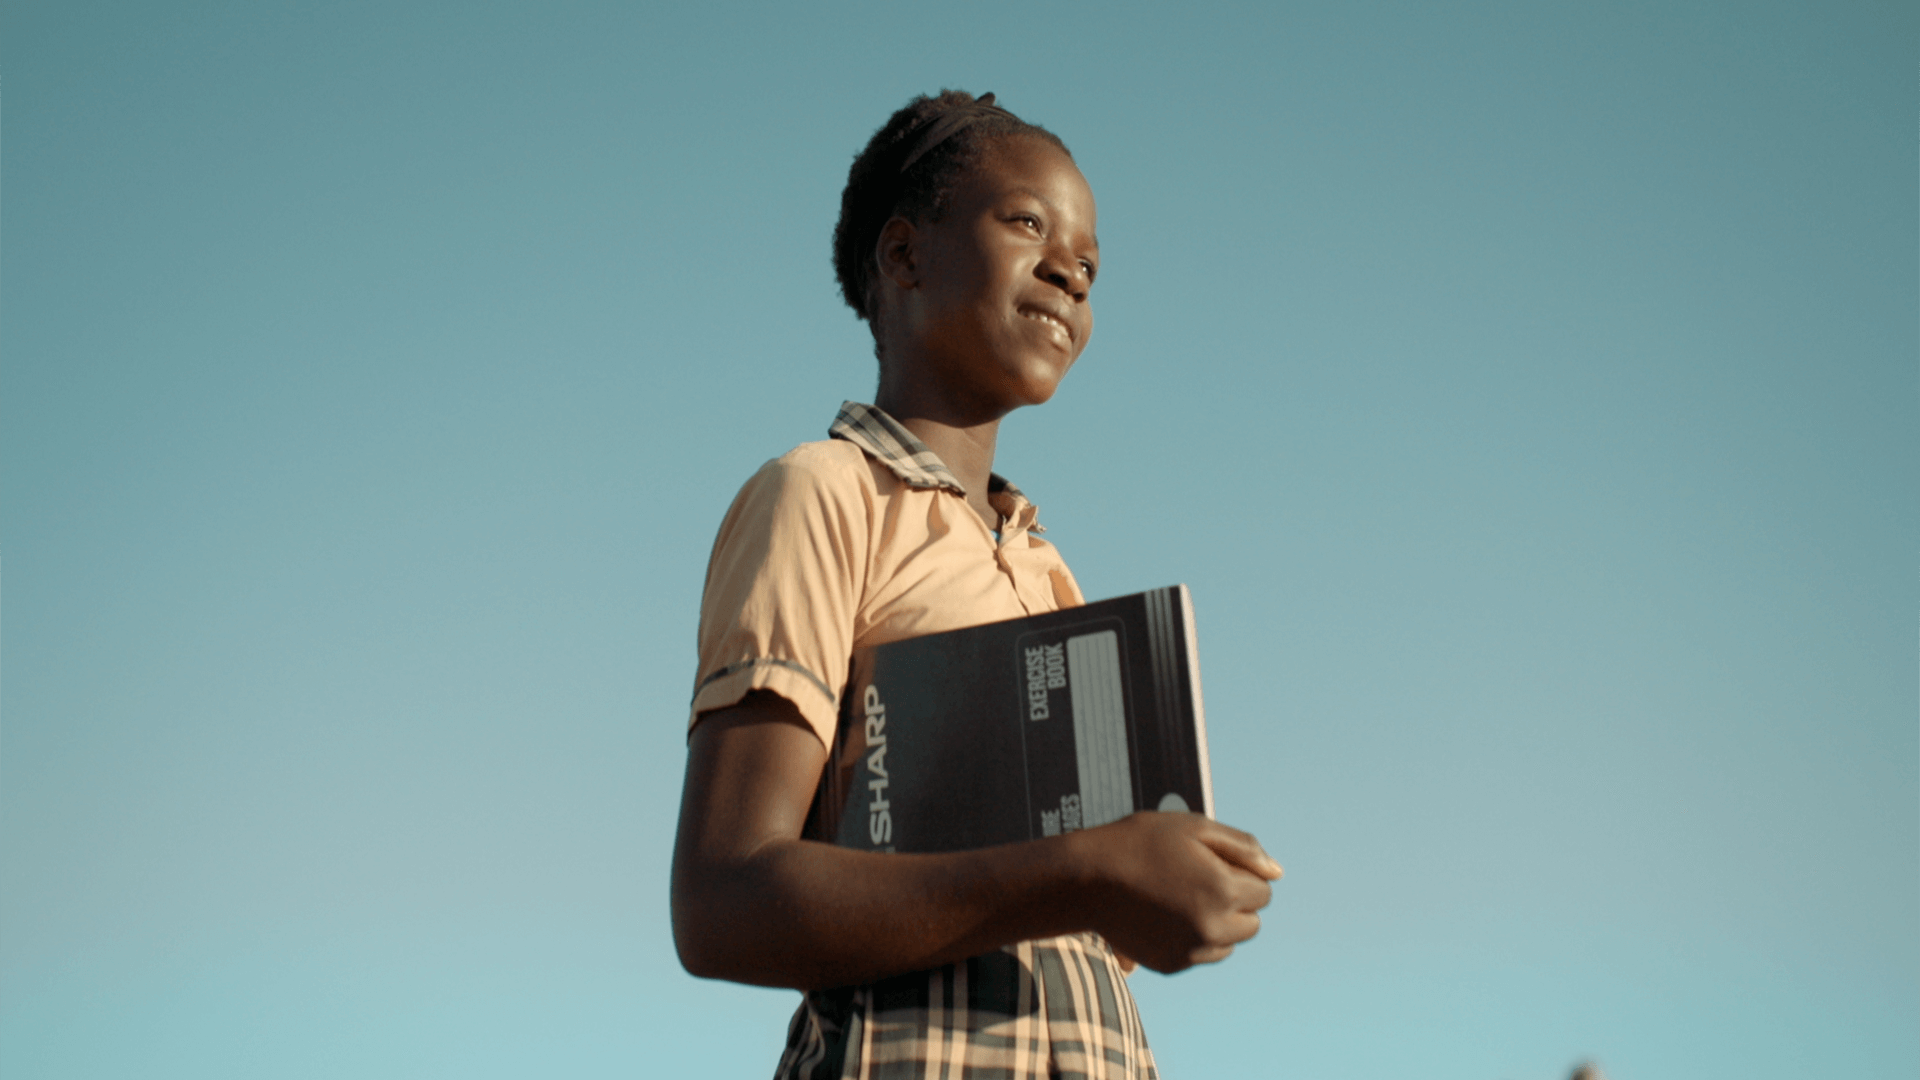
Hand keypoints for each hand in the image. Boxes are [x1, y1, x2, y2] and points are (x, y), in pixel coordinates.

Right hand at [1080, 811, 1280, 974]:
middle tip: (1196, 880)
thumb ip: (1243, 847)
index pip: (1264, 891)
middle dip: (1234, 901)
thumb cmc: (1141, 843)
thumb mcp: (1195, 828)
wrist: (1087, 878)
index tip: (1209, 862)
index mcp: (1225, 891)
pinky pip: (1201, 953)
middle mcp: (1214, 928)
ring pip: (1228, 942)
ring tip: (1180, 897)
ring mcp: (1192, 951)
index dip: (1239, 872)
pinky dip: (1193, 937)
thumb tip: (1277, 873)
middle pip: (1252, 922)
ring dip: (1217, 922)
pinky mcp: (1172, 964)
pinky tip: (1165, 915)